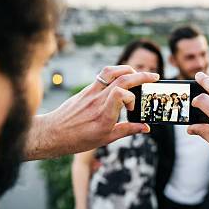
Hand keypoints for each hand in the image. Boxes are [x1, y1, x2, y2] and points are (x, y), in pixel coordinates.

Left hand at [25, 65, 158, 159]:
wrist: (53, 133)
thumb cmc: (78, 139)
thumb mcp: (106, 139)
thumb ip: (128, 130)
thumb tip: (146, 127)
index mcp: (104, 116)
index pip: (121, 94)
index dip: (132, 98)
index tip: (133, 109)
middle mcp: (98, 101)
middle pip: (122, 78)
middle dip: (142, 76)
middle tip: (155, 77)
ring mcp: (91, 92)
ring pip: (112, 71)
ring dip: (128, 69)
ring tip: (138, 74)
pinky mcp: (87, 89)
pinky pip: (103, 75)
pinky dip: (116, 72)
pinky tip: (122, 78)